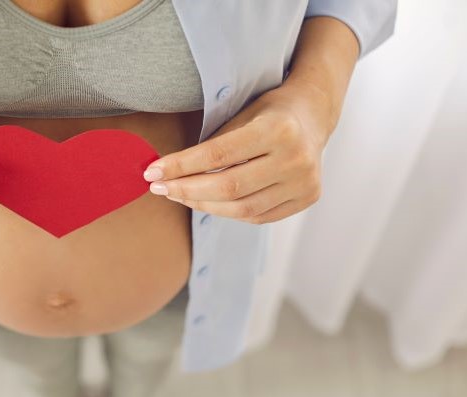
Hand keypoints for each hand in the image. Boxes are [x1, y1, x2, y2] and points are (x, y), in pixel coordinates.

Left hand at [142, 79, 332, 224]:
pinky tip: (207, 202)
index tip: (152, 172)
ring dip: (202, 204)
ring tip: (179, 195)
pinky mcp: (307, 198)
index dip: (180, 166)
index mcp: (278, 129)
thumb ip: (212, 144)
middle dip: (186, 190)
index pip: (217, 155)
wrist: (313, 114)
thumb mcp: (241, 113)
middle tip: (159, 187)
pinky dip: (227, 211)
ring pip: (241, 208)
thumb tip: (166, 172)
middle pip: (228, 187)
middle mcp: (296, 158)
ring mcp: (305, 182)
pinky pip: (257, 216)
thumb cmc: (268, 111)